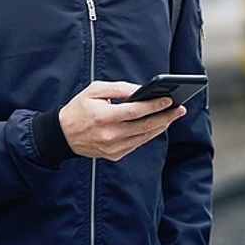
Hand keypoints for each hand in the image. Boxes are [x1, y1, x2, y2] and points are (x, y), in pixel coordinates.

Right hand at [59, 81, 185, 160]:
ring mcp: (113, 148)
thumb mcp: (94, 90)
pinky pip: (137, 144)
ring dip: (161, 126)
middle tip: (180, 109)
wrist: (63, 135)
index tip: (169, 100)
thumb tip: (140, 89)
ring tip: (173, 116)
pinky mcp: (114, 155)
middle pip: (145, 126)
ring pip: (144, 137)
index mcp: (104, 117)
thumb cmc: (79, 109)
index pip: (135, 111)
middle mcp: (110, 135)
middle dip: (166, 117)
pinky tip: (157, 125)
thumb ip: (118, 88)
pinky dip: (148, 134)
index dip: (154, 106)